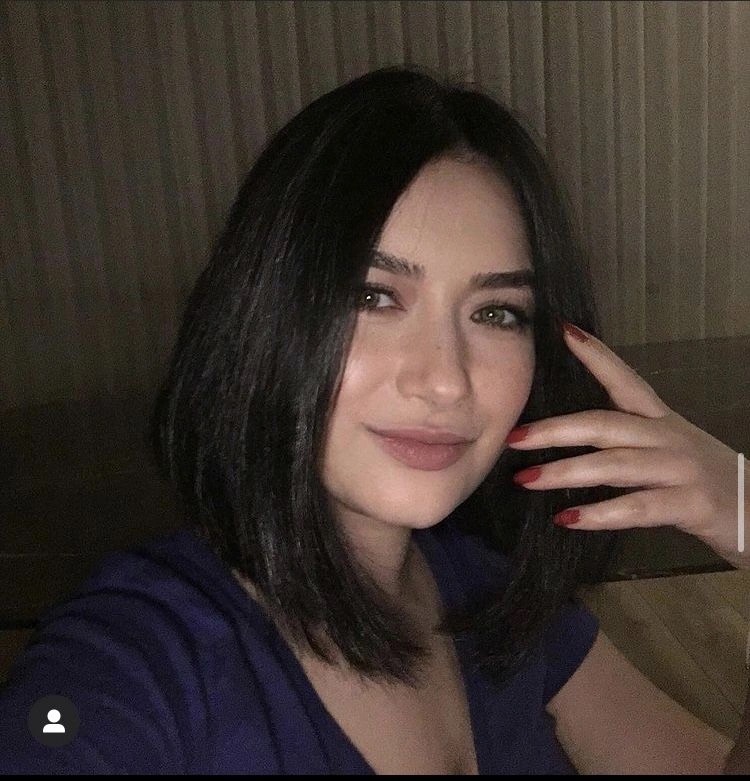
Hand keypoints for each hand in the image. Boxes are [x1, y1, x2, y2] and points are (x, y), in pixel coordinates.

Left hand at [505, 322, 749, 569]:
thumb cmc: (701, 482)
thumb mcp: (666, 451)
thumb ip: (625, 444)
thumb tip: (570, 441)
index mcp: (661, 420)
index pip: (625, 380)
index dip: (595, 356)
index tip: (563, 330)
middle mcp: (669, 436)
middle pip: (604, 424)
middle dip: (555, 430)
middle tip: (514, 438)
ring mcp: (681, 468)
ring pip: (615, 464)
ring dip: (566, 472)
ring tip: (526, 479)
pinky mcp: (692, 504)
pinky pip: (637, 507)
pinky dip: (600, 513)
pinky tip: (568, 519)